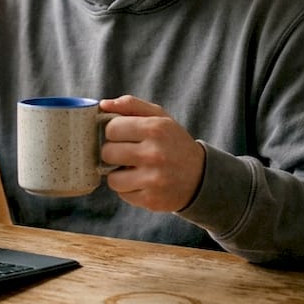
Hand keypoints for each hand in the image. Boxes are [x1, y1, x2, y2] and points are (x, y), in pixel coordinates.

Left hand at [99, 95, 205, 212]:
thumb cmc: (173, 143)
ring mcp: (153, 179)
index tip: (124, 136)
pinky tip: (143, 182)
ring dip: (119, 174)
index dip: (114, 133)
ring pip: (112, 178)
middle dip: (114, 153)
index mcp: (155, 128)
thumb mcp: (160, 118)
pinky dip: (129, 189)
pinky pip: (122, 194)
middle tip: (128, 154)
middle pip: (107, 153)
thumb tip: (103, 104)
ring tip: (134, 170)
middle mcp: (154, 153)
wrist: (200, 177)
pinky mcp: (151, 199)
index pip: (111, 129)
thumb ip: (132, 105)